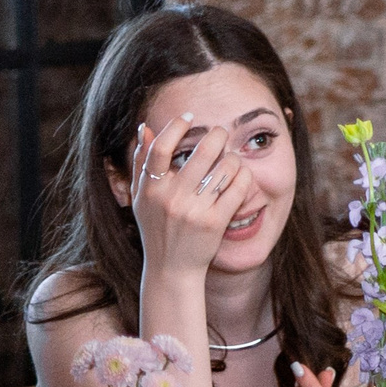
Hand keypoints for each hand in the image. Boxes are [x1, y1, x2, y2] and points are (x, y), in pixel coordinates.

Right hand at [128, 115, 241, 285]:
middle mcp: (171, 199)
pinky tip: (240, 177)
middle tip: (220, 133)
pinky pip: (239, 188)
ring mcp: (194, 211)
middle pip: (202, 151)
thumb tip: (145, 128)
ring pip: (226, 168)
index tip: (189, 118)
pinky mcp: (215, 222)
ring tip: (230, 160)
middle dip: (217, 136)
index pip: (161, 148)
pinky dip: (244, 178)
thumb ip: (141, 163)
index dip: (176, 126)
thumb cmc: (156, 229)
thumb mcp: (142, 198)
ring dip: (233, 159)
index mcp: (151, 189)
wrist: (171, 269)